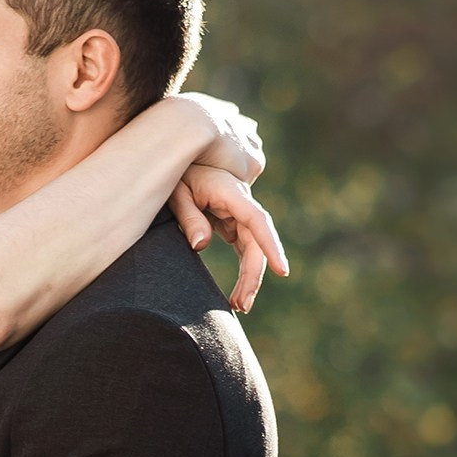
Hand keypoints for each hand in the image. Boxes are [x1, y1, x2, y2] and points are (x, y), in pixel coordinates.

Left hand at [168, 96, 285, 314]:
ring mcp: (236, 211)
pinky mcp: (229, 219)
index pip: (257, 221)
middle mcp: (239, 202)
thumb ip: (188, 217)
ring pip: (251, 247)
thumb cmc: (174, 170)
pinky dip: (242, 268)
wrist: (173, 151)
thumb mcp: (176, 191)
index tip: (283, 271)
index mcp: (230, 192)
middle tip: (240, 305)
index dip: (271, 245)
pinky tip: (235, 293)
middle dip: (252, 276)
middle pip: (255, 242)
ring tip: (237, 305)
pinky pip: (242, 246)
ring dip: (248, 277)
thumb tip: (201, 245)